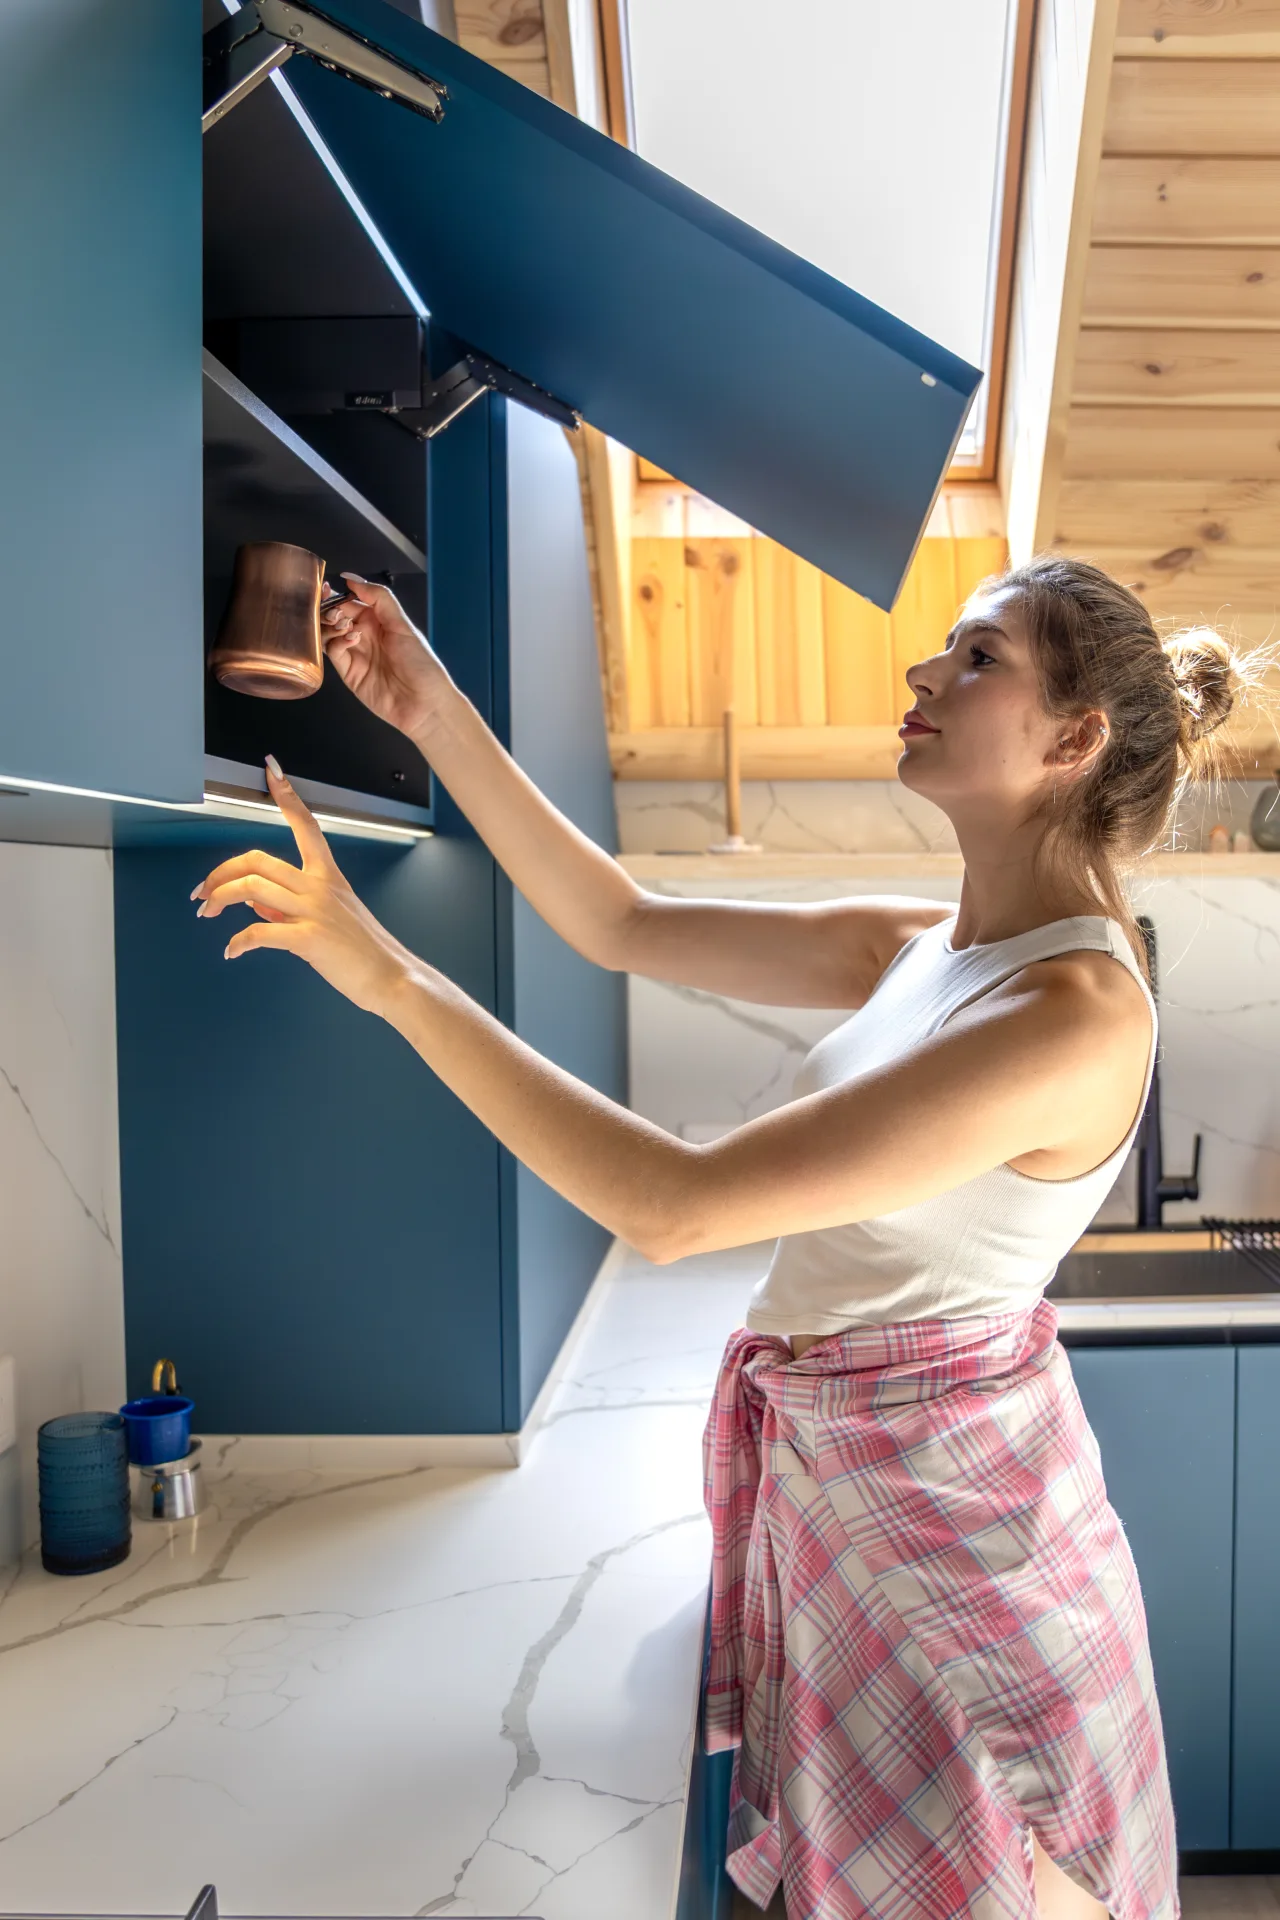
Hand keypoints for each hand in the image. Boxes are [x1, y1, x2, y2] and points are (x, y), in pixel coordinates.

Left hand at [191, 759, 416, 1015]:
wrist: (391, 977)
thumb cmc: (364, 951)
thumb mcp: (329, 919)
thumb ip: (288, 906)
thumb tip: (254, 902)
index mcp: (328, 877)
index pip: (306, 825)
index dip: (289, 796)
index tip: (272, 771)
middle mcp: (319, 887)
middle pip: (258, 859)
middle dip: (220, 871)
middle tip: (202, 890)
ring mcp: (314, 911)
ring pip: (252, 888)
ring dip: (219, 898)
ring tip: (207, 912)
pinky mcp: (309, 939)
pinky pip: (259, 932)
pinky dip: (238, 943)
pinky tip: (232, 951)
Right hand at [321, 575, 447, 738]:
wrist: (425, 704)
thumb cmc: (421, 664)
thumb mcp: (402, 625)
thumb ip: (379, 598)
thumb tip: (353, 578)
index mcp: (378, 621)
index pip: (350, 602)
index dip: (338, 595)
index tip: (327, 588)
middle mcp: (365, 636)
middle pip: (336, 617)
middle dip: (330, 610)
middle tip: (335, 612)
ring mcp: (356, 654)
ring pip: (330, 634)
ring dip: (332, 625)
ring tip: (343, 625)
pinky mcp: (349, 673)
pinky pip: (334, 652)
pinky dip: (337, 642)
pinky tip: (352, 640)